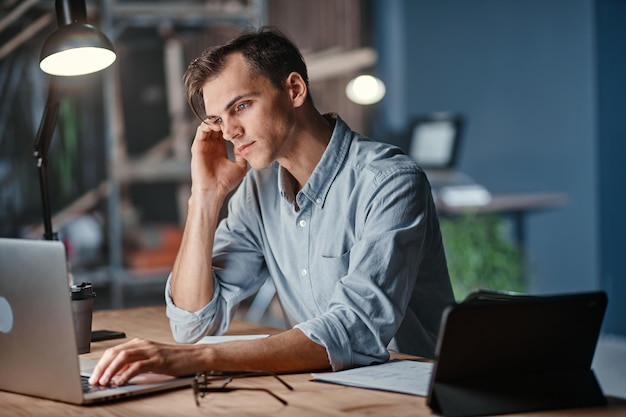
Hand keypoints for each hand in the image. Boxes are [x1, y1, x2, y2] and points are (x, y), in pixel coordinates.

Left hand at [88, 338, 202, 385]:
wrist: (195, 356)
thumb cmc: (175, 359)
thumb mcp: (150, 360)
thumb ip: (134, 364)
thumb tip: (116, 375)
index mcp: (139, 343)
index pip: (114, 351)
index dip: (101, 364)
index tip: (94, 375)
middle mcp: (143, 344)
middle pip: (115, 353)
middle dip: (102, 367)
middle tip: (94, 380)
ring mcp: (151, 351)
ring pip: (123, 358)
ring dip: (110, 371)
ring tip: (104, 382)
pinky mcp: (158, 360)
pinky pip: (138, 366)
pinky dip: (126, 374)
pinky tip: (120, 382)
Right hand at [190, 122, 247, 198]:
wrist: (214, 191)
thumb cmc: (226, 182)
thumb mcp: (240, 166)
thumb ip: (242, 154)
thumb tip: (245, 143)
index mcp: (220, 149)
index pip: (224, 132)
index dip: (231, 126)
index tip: (240, 123)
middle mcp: (211, 146)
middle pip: (216, 126)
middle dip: (224, 120)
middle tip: (233, 117)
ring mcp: (204, 145)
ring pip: (208, 126)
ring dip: (217, 120)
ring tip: (226, 119)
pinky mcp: (197, 146)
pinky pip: (201, 130)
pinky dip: (209, 124)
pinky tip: (218, 125)